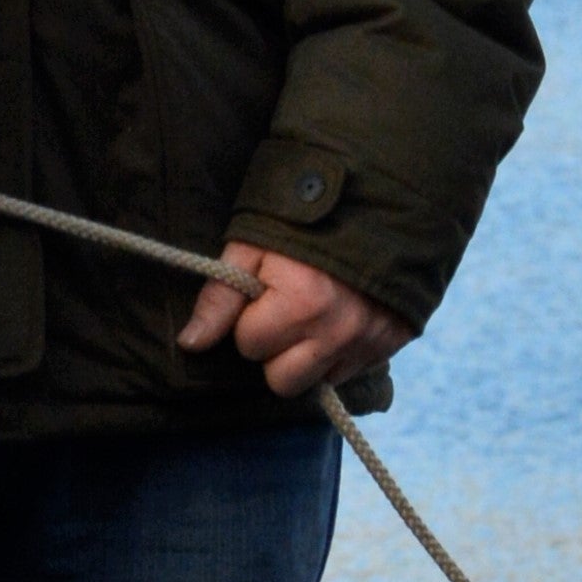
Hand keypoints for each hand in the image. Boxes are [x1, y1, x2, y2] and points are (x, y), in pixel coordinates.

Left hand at [175, 243, 406, 398]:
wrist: (381, 198)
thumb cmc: (306, 220)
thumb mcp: (253, 245)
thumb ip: (220, 296)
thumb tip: (190, 343)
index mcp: (302, 303)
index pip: (249, 344)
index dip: (250, 318)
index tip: (267, 291)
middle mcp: (338, 332)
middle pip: (281, 380)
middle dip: (275, 350)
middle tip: (286, 311)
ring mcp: (368, 342)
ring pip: (316, 383)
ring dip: (307, 358)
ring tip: (311, 318)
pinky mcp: (390, 346)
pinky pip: (349, 374)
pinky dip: (338, 355)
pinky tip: (338, 321)